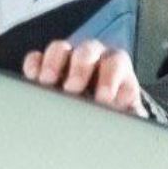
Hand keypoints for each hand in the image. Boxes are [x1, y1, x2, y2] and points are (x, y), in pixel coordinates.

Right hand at [22, 39, 147, 118]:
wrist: (103, 103)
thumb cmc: (116, 106)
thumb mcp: (128, 110)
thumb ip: (132, 113)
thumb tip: (135, 120)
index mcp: (116, 65)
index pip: (115, 63)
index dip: (110, 79)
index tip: (103, 99)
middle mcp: (93, 56)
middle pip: (87, 50)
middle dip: (79, 69)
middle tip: (72, 88)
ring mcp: (68, 57)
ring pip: (60, 48)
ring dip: (53, 63)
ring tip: (47, 83)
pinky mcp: (47, 64)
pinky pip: (37, 57)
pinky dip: (34, 65)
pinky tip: (32, 78)